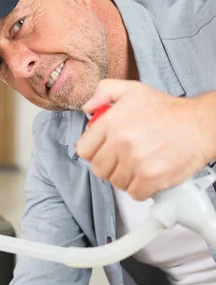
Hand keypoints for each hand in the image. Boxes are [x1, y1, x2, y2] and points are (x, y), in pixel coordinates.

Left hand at [76, 79, 213, 199]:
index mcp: (112, 122)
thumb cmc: (168, 110)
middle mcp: (121, 142)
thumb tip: (87, 108)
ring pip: (116, 183)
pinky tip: (149, 175)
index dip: (94, 152)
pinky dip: (141, 188)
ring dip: (126, 178)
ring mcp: (135, 162)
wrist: (199, 125)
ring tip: (140, 165)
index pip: (84, 150)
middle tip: (124, 159)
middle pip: (99, 169)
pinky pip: (134, 193)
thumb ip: (105, 92)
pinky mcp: (150, 178)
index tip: (105, 151)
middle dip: (110, 166)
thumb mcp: (133, 90)